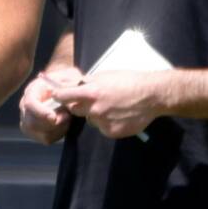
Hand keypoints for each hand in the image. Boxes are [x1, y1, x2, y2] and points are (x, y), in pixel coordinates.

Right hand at [18, 67, 81, 143]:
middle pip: (30, 123)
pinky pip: (45, 139)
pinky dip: (57, 135)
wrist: (66, 89)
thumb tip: (61, 96)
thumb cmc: (67, 82)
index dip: (40, 112)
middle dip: (50, 125)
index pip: (29, 104)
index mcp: (32, 91)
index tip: (53, 117)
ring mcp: (28, 120)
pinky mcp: (36, 131)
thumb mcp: (68, 77)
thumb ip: (66, 85)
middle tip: (67, 117)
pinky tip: (65, 125)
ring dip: (55, 130)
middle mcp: (26, 106)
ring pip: (37, 133)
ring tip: (67, 118)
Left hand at [51, 69, 166, 138]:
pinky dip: (107, 123)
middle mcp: (95, 109)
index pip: (64, 96)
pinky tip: (119, 115)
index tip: (55, 94)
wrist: (152, 95)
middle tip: (91, 99)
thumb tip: (73, 85)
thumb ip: (88, 83)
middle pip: (75, 109)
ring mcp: (103, 123)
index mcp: (92, 92)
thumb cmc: (129, 81)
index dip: (58, 95)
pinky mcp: (112, 133)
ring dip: (95, 114)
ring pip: (90, 119)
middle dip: (79, 104)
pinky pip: (103, 128)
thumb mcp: (105, 76)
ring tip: (112, 106)